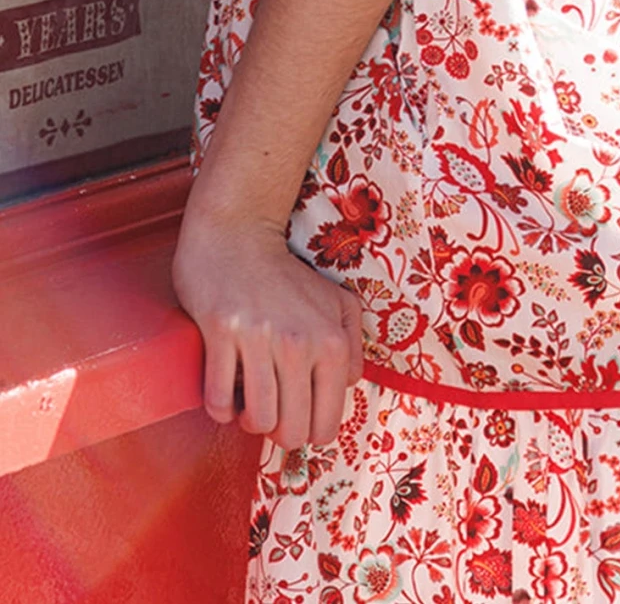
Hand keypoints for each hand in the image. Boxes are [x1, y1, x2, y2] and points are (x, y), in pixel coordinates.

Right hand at [172, 209, 364, 450]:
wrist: (238, 236)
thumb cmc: (287, 277)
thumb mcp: (336, 302)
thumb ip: (351, 346)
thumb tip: (345, 388)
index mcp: (331, 342)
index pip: (326, 424)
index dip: (310, 432)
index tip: (298, 416)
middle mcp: (299, 343)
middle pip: (290, 433)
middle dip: (279, 433)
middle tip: (273, 410)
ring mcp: (259, 339)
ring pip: (257, 422)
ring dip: (250, 420)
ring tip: (249, 400)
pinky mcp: (221, 334)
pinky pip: (218, 401)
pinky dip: (220, 407)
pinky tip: (227, 389)